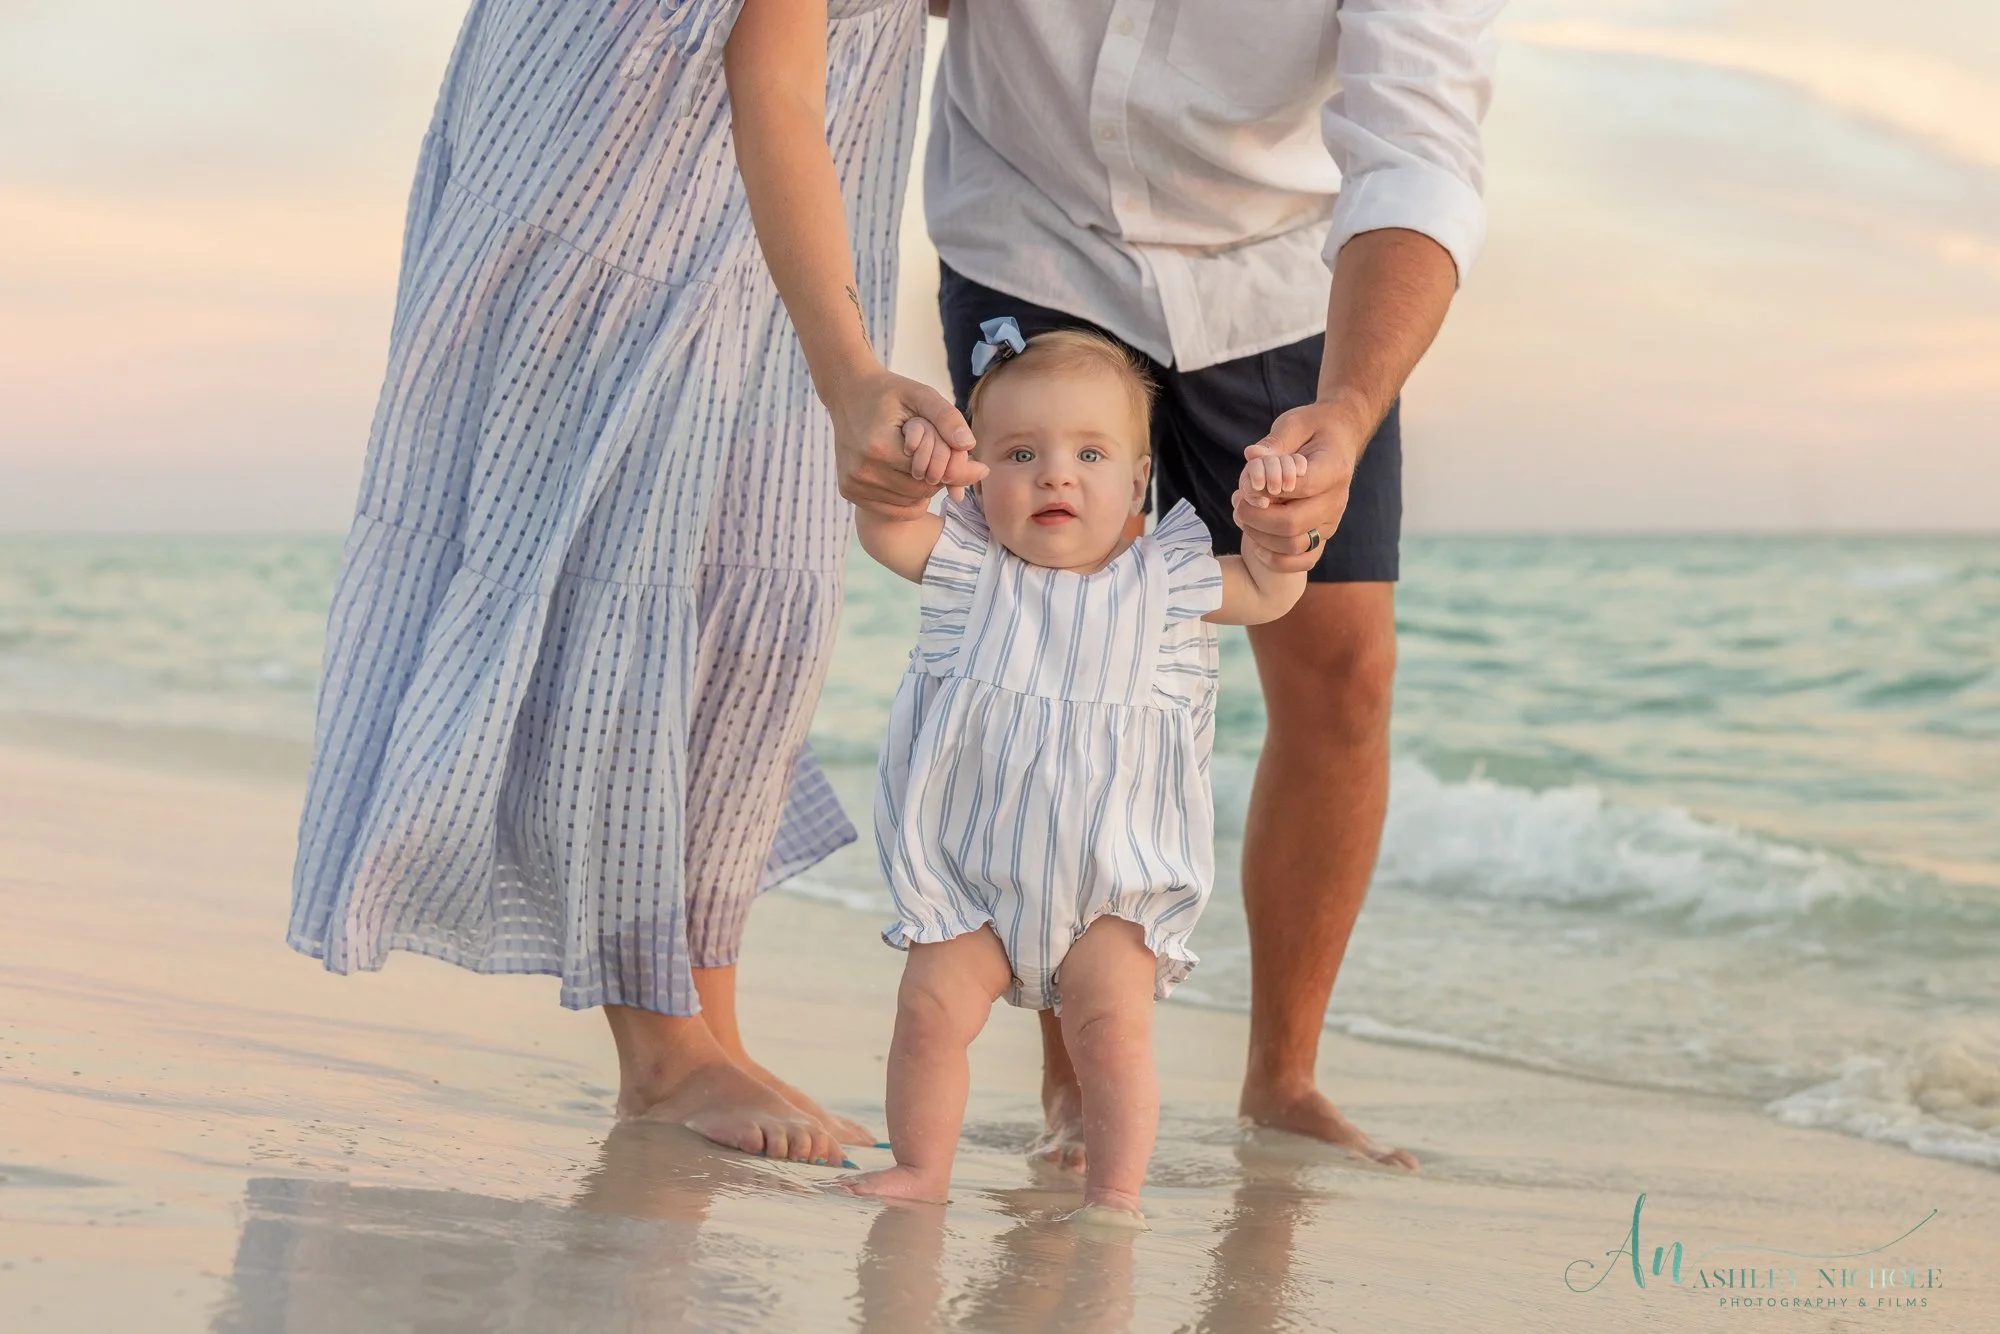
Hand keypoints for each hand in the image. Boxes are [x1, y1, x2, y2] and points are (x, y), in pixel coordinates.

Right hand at [827, 368, 985, 516]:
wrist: (848, 393)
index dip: (944, 462)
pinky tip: (904, 475)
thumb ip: (948, 418)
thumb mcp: (922, 395)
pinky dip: (905, 497)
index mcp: (880, 448)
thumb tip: (969, 445)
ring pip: (909, 503)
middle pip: (922, 491)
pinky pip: (893, 509)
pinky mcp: (849, 491)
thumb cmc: (890, 393)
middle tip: (928, 452)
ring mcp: (854, 485)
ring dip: (920, 488)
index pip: (932, 474)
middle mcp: (863, 472)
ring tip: (912, 460)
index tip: (942, 444)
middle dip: (934, 476)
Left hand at [1231, 396, 1371, 572]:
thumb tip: (1251, 456)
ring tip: (1243, 516)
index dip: (1267, 489)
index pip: (1299, 488)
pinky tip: (1258, 542)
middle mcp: (1336, 500)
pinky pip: (1303, 561)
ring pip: (1294, 546)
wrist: (1339, 438)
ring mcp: (1331, 521)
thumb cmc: (1313, 429)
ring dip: (1259, 536)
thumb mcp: (1295, 424)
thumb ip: (1275, 442)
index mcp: (1333, 469)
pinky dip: (1276, 559)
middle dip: (1255, 517)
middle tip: (1237, 503)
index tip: (1251, 482)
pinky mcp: (1322, 535)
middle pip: (1292, 524)